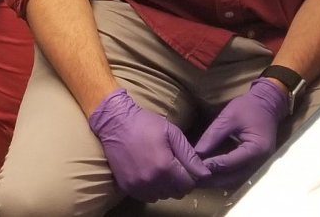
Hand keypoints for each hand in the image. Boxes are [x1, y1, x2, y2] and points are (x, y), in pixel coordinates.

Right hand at [87, 88, 209, 201]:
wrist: (114, 122)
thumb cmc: (145, 123)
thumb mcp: (172, 133)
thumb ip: (189, 155)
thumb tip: (205, 174)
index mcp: (165, 167)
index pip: (188, 185)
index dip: (191, 175)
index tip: (184, 165)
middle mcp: (151, 181)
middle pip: (177, 193)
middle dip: (179, 182)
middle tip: (173, 166)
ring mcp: (138, 186)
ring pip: (163, 196)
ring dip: (166, 187)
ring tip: (160, 169)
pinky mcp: (127, 187)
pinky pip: (148, 197)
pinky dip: (152, 189)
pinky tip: (149, 174)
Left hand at [193, 78, 290, 186]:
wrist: (267, 105)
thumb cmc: (248, 108)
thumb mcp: (228, 117)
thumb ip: (213, 136)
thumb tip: (196, 153)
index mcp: (256, 149)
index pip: (231, 163)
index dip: (212, 165)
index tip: (194, 167)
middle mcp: (261, 162)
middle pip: (234, 177)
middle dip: (213, 180)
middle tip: (193, 180)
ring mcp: (260, 166)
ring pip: (236, 180)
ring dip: (217, 182)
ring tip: (198, 180)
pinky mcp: (255, 165)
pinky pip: (239, 175)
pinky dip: (224, 177)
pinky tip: (210, 175)